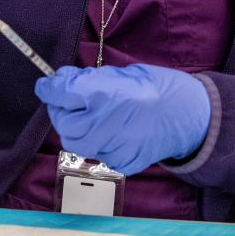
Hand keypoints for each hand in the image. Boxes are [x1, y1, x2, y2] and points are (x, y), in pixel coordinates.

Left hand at [34, 64, 210, 175]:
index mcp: (103, 94)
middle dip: (61, 111)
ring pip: (76, 143)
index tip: (46, 85)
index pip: (60, 93)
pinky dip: (96, 142)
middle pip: (63, 123)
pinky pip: (97, 154)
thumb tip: (63, 80)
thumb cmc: (157, 87)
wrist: (188, 115)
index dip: (49, 88)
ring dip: (76, 128)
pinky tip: (110, 131)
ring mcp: (112, 147)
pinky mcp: (121, 162)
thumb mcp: (121, 73)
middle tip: (69, 102)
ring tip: (90, 116)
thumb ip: (89, 79)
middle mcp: (103, 123)